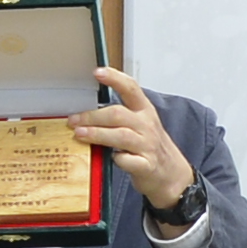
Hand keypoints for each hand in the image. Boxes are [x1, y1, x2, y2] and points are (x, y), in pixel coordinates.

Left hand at [67, 68, 197, 216]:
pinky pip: (128, 161)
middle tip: (74, 120)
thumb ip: (119, 116)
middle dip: (93, 116)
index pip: (131, 88)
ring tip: (79, 134)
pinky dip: (117, 159)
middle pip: (118, 114)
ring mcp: (148, 146)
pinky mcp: (146, 166)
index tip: (97, 72)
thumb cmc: (149, 147)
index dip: (114, 78)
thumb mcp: (140, 125)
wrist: (173, 175)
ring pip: (121, 135)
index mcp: (144, 111)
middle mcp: (147, 126)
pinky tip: (108, 158)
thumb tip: (84, 112)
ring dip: (97, 134)